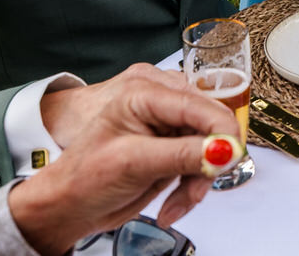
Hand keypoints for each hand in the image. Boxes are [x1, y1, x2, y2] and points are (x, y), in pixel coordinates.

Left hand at [16, 65, 239, 254]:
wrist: (68, 206)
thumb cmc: (83, 179)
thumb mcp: (133, 164)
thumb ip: (183, 155)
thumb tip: (225, 149)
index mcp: (145, 92)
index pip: (200, 105)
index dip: (222, 132)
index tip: (230, 161)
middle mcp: (160, 102)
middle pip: (211, 123)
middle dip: (209, 160)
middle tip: (198, 189)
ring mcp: (167, 124)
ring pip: (211, 145)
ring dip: (201, 178)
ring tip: (179, 204)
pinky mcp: (173, 145)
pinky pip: (202, 160)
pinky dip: (194, 185)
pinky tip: (174, 203)